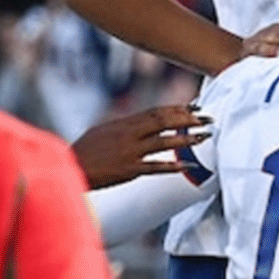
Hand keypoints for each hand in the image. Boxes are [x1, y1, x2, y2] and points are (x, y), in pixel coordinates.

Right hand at [71, 104, 209, 186]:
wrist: (71, 166)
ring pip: (164, 142)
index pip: (157, 111)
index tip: (196, 107)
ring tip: (204, 137)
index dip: (178, 109)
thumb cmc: (85, 150)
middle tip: (207, 119)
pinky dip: (172, 165)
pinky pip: (155, 167)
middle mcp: (129, 134)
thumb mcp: (104, 130)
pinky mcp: (128, 170)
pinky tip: (186, 165)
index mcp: (124, 123)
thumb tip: (142, 123)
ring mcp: (130, 152)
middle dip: (188, 119)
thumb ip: (125, 126)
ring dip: (186, 139)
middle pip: (164, 121)